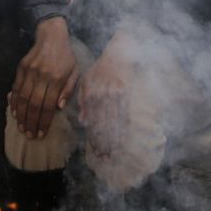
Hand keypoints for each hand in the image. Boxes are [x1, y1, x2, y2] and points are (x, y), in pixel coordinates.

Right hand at [10, 16, 78, 137]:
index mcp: (57, 79)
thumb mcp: (75, 71)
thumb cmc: (66, 56)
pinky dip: (14, 102)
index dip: (44, 122)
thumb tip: (59, 107)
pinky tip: (14, 112)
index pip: (48, 105)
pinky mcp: (21, 67)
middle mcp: (42, 76)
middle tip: (29, 135)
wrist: (51, 35)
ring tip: (21, 128)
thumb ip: (69, 89)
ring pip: (23, 98)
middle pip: (34, 104)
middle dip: (31, 122)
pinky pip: (16, 88)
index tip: (41, 134)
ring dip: (21, 115)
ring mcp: (30, 72)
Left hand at [76, 33, 134, 151]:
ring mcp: (115, 94)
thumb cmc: (101, 68)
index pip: (91, 120)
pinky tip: (124, 137)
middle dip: (104, 142)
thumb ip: (83, 100)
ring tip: (114, 153)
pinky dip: (123, 127)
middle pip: (103, 123)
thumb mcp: (87, 80)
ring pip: (114, 120)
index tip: (96, 151)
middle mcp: (102, 95)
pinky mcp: (126, 93)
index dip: (94, 136)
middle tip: (105, 157)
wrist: (119, 53)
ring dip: (114, 138)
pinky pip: (124, 113)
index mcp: (91, 93)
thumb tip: (83, 120)